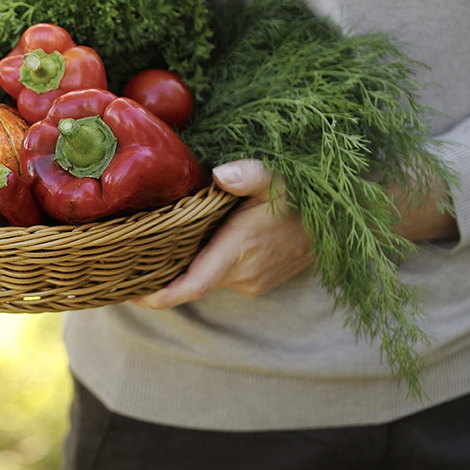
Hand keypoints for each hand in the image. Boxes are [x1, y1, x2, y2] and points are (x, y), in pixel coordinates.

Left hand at [132, 159, 314, 309]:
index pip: (192, 285)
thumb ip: (251, 175)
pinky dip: (204, 264)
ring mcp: (252, 281)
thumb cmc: (305, 196)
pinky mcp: (259, 281)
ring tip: (153, 247)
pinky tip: (192, 244)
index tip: (129, 294)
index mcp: (240, 250)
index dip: (159, 295)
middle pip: (191, 283)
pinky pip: (222, 276)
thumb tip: (222, 174)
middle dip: (160, 276)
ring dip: (184, 267)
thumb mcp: (278, 178)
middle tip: (127, 261)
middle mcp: (244, 274)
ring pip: (206, 278)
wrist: (342, 222)